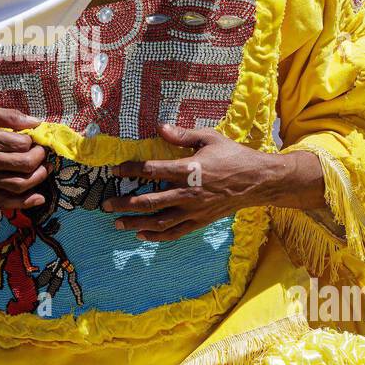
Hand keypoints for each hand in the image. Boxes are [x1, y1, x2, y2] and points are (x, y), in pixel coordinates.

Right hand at [0, 105, 49, 208]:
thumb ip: (10, 115)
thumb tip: (36, 122)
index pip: (22, 144)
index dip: (35, 141)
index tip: (35, 139)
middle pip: (24, 165)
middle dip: (40, 158)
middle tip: (41, 153)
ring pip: (19, 185)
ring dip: (38, 178)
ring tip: (43, 169)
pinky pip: (5, 201)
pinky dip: (25, 203)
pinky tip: (39, 198)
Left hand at [103, 124, 294, 240]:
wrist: (258, 181)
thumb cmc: (233, 156)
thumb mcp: (209, 138)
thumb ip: (183, 134)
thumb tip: (160, 127)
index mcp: (188, 169)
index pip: (152, 170)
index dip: (130, 170)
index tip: (115, 170)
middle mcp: (188, 193)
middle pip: (149, 201)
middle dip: (124, 203)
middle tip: (106, 204)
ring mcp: (194, 210)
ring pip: (159, 221)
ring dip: (136, 223)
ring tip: (117, 224)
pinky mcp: (200, 221)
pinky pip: (175, 232)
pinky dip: (157, 236)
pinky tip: (142, 235)